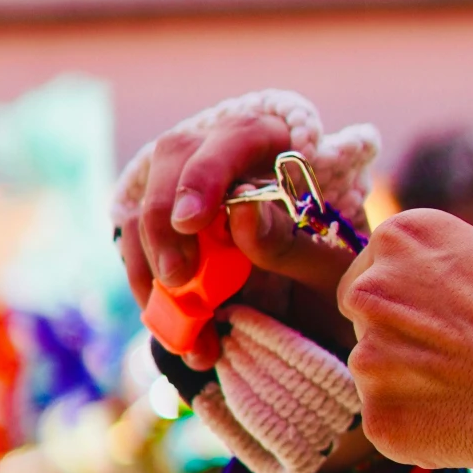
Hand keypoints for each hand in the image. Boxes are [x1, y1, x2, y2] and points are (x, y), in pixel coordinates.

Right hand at [119, 100, 350, 368]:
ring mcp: (189, 187)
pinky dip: (151, 296)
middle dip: (166, 223)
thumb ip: (290, 243)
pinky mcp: (166, 229)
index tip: (191, 222)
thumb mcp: (329, 268)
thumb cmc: (333, 276)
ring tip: (186, 331)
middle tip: (178, 279)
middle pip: (175, 159)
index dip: (207, 174)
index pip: (240, 135)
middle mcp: (226, 153)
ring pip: (146, 207)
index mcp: (279, 145)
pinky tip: (180, 337)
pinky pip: (138, 251)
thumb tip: (242, 210)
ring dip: (153, 271)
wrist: (321, 310)